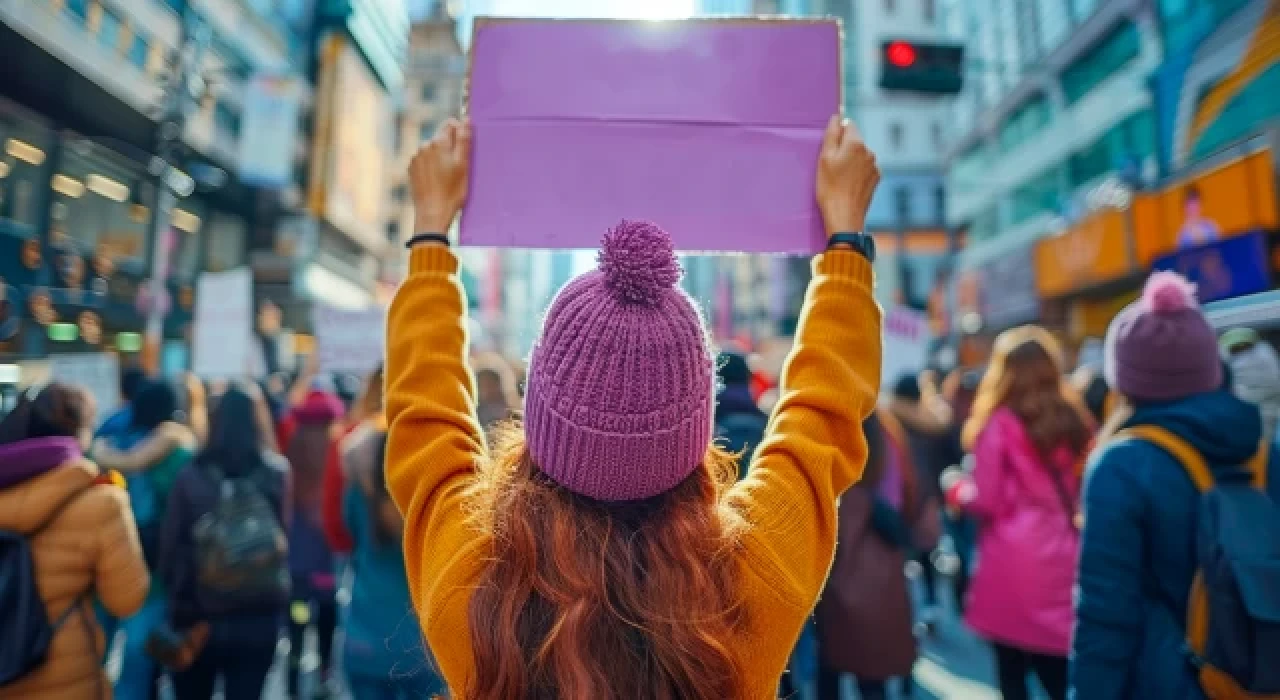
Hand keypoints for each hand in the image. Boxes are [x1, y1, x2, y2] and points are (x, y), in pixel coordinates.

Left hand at [409, 118, 470, 234]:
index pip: (450, 124)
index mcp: (438, 143)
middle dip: (450, 146)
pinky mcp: (411, 169)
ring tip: (446, 176)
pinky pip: (424, 160)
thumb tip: (465, 120)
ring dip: (440, 156)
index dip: (460, 132)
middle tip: (458, 166)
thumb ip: (464, 140)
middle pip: (441, 137)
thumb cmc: (452, 192)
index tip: (465, 147)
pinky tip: (436, 180)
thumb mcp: (463, 165)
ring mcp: (415, 157)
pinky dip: (431, 165)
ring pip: (432, 149)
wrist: (432, 213)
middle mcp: (424, 146)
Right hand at [816, 115, 879, 235]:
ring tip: (838, 178)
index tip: (829, 148)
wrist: (844, 216)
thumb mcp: (824, 159)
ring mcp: (874, 166)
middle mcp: (869, 152)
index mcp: (856, 144)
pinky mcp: (875, 179)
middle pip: (854, 141)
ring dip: (850, 161)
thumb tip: (837, 118)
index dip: (837, 134)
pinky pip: (864, 168)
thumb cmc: (830, 188)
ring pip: (859, 155)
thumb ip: (832, 135)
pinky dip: (856, 173)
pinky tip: (847, 185)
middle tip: (831, 166)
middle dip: (843, 149)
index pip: (848, 125)